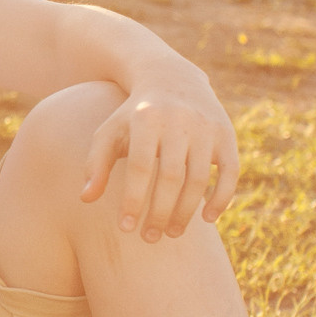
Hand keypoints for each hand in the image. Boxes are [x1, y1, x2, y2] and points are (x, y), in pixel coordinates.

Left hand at [80, 74, 239, 239]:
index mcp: (146, 119)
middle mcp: (178, 121)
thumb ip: (97, 164)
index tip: (126, 228)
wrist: (171, 78)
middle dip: (160, 212)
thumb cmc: (133, 115)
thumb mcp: (110, 131)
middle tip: (149, 238)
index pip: (140, 167)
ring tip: (172, 233)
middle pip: (171, 176)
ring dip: (187, 211)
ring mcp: (206, 127)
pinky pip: (229, 171)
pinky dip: (222, 197)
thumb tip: (86, 199)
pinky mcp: (226, 135)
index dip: (133, 199)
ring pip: (199, 178)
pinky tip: (208, 218)